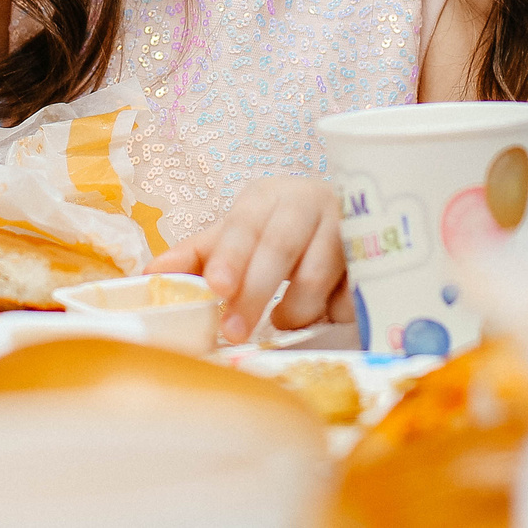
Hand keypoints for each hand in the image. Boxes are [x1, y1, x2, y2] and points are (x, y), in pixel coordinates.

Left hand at [146, 176, 351, 343]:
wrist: (346, 214)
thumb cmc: (279, 231)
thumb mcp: (237, 237)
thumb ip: (197, 256)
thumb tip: (148, 277)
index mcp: (268, 197)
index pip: (245, 224)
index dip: (231, 256)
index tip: (216, 288)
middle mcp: (309, 202)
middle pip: (280, 247)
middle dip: (255, 292)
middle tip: (234, 331)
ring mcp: (348, 225)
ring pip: (320, 272)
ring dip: (297, 308)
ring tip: (284, 320)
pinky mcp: (379, 252)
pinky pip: (356, 291)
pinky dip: (337, 310)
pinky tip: (328, 312)